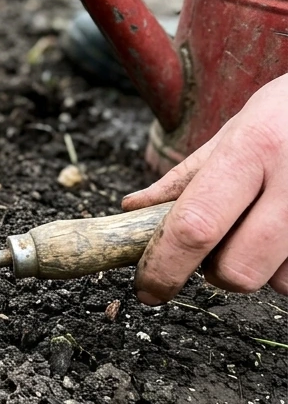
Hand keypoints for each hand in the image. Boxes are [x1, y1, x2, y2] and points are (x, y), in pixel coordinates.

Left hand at [123, 75, 287, 302]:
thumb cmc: (287, 115)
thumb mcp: (235, 131)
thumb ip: (185, 176)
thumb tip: (132, 209)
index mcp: (251, 150)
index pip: (195, 226)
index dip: (164, 267)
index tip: (148, 288)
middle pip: (238, 270)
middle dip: (217, 272)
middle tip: (217, 246)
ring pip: (278, 281)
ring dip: (261, 267)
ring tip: (265, 225)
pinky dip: (287, 264)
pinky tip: (286, 230)